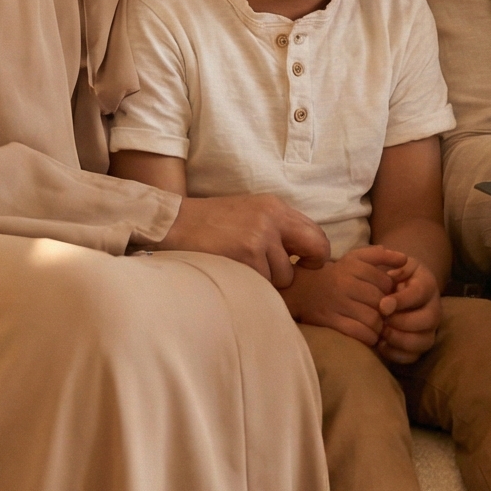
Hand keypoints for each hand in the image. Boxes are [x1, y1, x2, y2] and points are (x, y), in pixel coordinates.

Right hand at [157, 194, 329, 287]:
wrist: (174, 223)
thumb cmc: (210, 223)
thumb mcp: (250, 213)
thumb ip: (277, 227)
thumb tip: (303, 253)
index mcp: (275, 206)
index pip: (316, 232)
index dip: (316, 253)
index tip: (304, 263)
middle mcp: (273, 218)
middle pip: (316, 249)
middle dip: (306, 267)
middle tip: (289, 273)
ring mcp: (260, 237)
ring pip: (285, 275)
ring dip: (268, 279)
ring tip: (244, 268)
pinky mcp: (247, 255)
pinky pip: (264, 283)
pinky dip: (251, 284)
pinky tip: (234, 272)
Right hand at [282, 250, 397, 345]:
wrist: (300, 290)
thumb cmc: (334, 275)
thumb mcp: (354, 258)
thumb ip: (379, 255)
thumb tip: (405, 260)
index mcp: (353, 265)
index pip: (386, 282)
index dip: (391, 292)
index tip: (387, 297)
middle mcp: (345, 282)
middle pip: (381, 301)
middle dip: (387, 311)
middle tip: (385, 315)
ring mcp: (336, 303)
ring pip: (373, 319)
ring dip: (379, 326)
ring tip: (378, 326)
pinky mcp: (329, 320)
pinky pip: (359, 333)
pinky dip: (368, 337)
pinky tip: (368, 335)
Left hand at [357, 247, 441, 364]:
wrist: (400, 286)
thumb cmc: (394, 274)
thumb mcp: (394, 263)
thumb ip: (392, 264)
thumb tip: (390, 277)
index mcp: (427, 285)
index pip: (420, 294)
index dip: (401, 301)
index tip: (382, 305)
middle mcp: (434, 308)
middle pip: (428, 320)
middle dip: (402, 322)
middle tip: (383, 320)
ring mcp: (429, 329)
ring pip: (424, 341)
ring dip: (401, 340)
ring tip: (382, 333)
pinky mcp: (419, 345)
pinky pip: (414, 356)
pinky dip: (397, 354)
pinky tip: (381, 344)